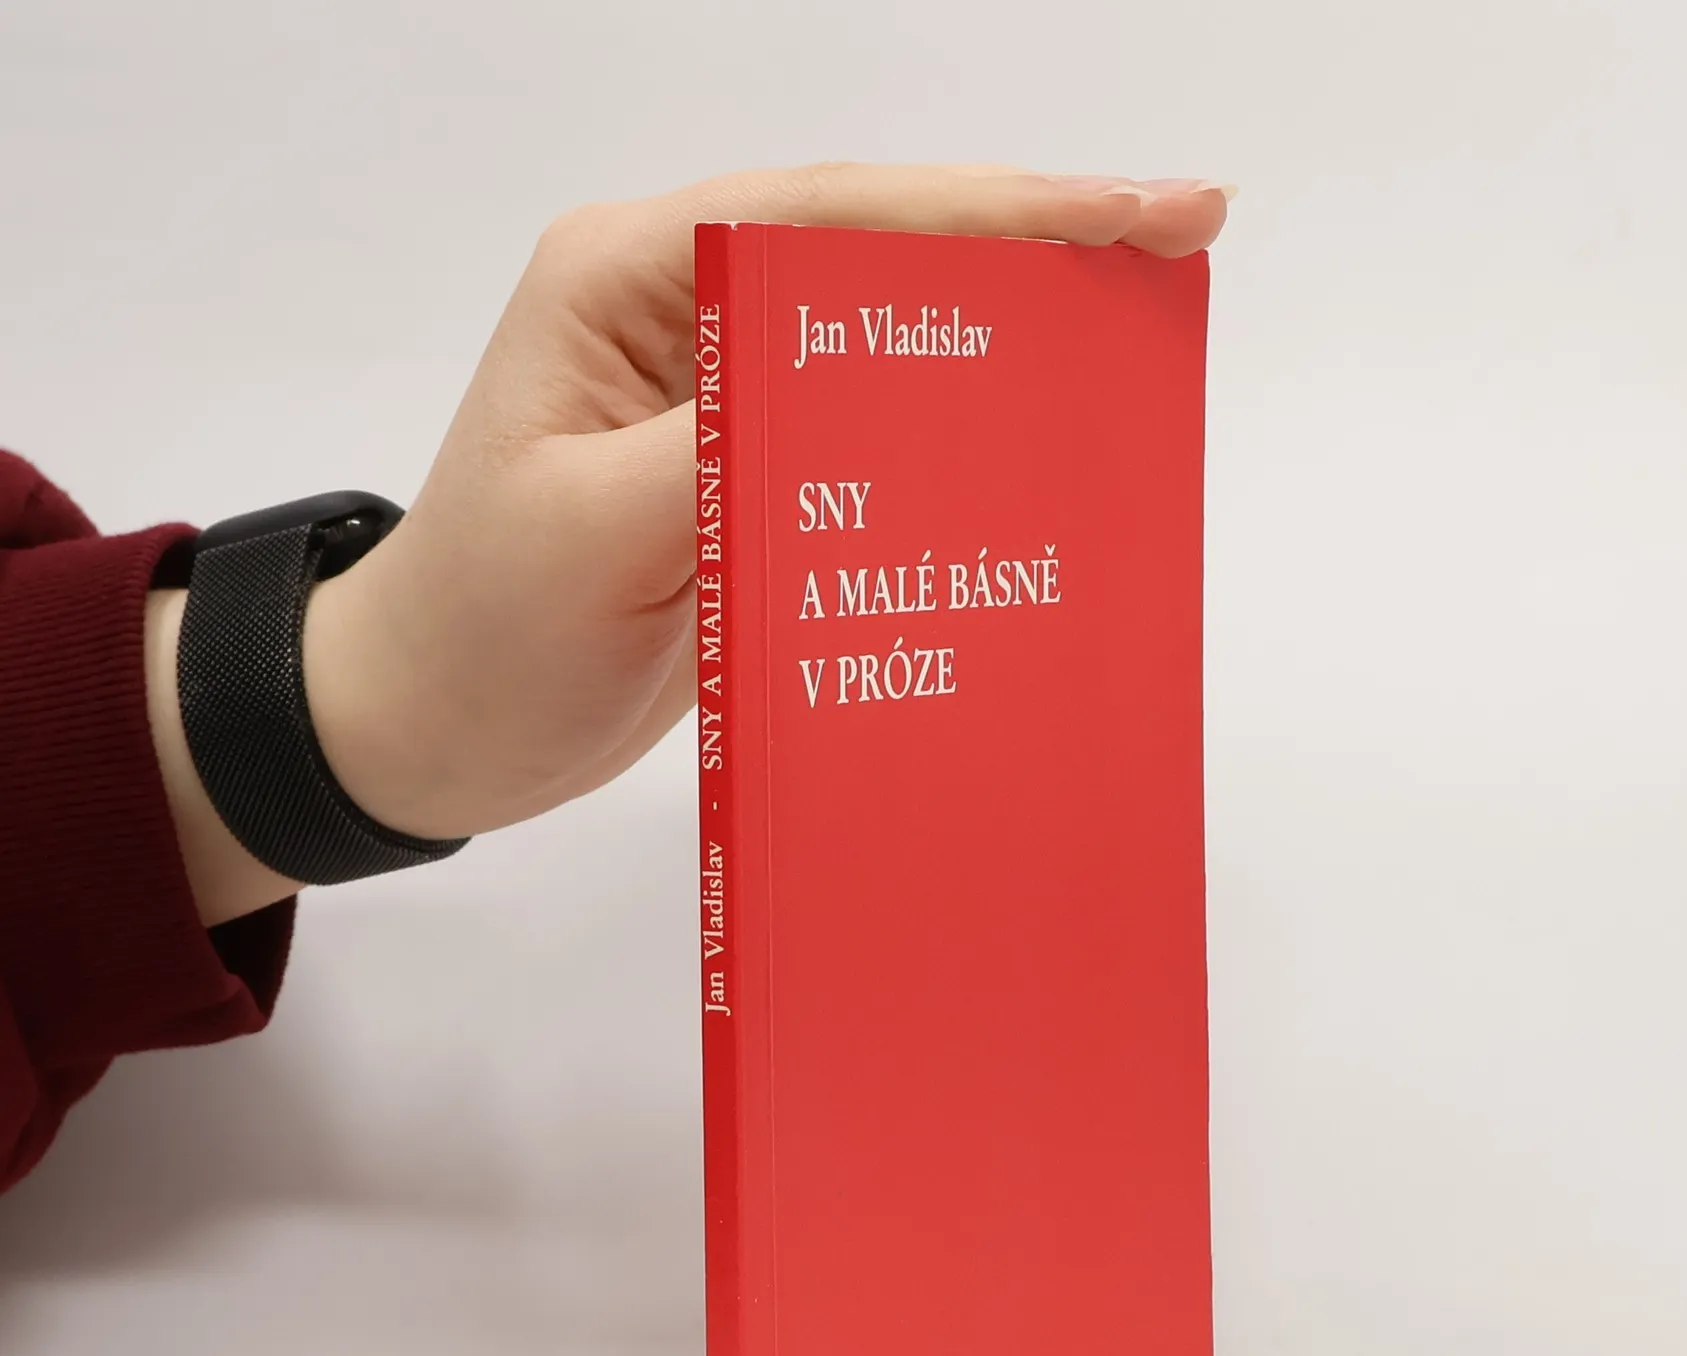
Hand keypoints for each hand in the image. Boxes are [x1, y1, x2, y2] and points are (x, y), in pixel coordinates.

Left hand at [147, 164, 1232, 923]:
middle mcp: (685, 316)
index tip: (1138, 215)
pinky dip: (959, 453)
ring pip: (893, 354)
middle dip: (1033, 258)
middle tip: (1178, 255)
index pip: (841, 220)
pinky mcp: (748, 482)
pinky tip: (1038, 463)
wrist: (427, 730)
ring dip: (1010, 351)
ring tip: (1138, 347)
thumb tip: (883, 399)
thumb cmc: (480, 628)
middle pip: (887, 265)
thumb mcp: (588, 531)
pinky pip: (875, 449)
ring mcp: (722, 401)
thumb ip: (731, 446)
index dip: (1000, 215)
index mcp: (631, 279)